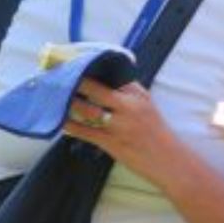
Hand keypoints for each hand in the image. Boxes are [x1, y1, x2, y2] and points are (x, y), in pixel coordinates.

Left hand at [63, 79, 178, 178]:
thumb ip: (128, 91)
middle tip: (56, 77)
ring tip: (54, 97)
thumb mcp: (146, 105)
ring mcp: (120, 125)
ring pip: (87, 109)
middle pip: (95, 88)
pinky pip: (86, 131)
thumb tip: (104, 79)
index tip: (73, 62)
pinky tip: (61, 121)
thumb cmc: (156, 132)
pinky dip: (71, 126)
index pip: (111, 74)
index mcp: (137, 94)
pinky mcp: (113, 143)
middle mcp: (129, 106)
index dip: (90, 68)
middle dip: (74, 82)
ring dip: (69, 103)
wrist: (169, 161)